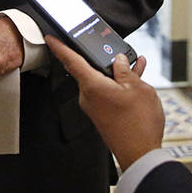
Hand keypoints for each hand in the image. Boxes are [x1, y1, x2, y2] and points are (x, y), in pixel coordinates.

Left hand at [45, 36, 162, 170]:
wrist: (140, 155)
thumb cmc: (138, 124)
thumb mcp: (137, 88)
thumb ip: (126, 70)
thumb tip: (119, 60)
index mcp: (93, 86)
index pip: (71, 61)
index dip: (60, 47)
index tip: (50, 37)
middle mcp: (89, 97)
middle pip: (90, 70)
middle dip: (104, 59)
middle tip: (117, 50)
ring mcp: (95, 107)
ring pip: (103, 81)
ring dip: (117, 73)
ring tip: (136, 64)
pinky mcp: (103, 115)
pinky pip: (108, 92)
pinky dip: (119, 85)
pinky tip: (135, 79)